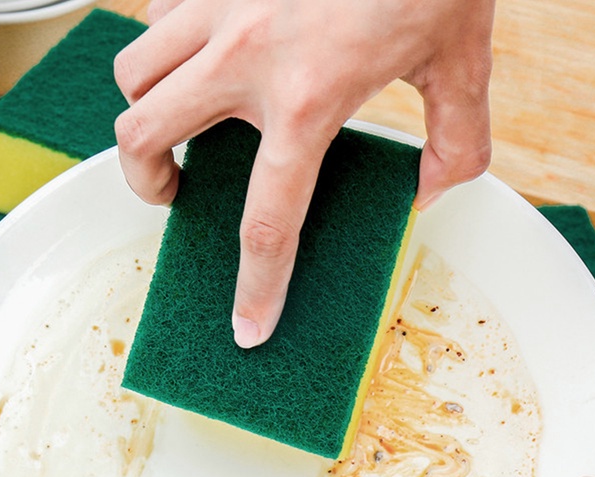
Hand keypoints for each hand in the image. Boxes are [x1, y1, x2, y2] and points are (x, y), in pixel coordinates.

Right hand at [114, 0, 493, 347]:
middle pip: (143, 138)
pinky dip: (166, 51)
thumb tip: (426, 191)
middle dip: (147, 184)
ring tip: (179, 126)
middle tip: (174, 193)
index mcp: (308, 98)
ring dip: (145, 113)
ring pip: (133, 76)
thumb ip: (457, 142)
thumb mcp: (462, 59)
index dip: (255, 287)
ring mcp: (218, 5)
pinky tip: (203, 59)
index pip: (266, 222)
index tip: (247, 327)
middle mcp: (245, 55)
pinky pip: (155, 19)